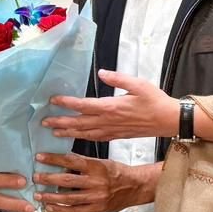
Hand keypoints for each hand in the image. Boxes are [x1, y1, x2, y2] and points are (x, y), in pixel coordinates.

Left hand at [33, 153, 160, 211]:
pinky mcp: (97, 210)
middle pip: (67, 181)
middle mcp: (96, 182)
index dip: (54, 159)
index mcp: (96, 166)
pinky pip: (76, 211)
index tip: (40, 157)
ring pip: (69, 198)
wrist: (135, 187)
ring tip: (39, 195)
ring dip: (51, 197)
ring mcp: (96, 198)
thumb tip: (62, 162)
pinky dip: (61, 210)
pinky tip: (51, 208)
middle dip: (48, 179)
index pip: (71, 161)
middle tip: (35, 178)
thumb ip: (83, 163)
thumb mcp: (102, 162)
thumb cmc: (117, 172)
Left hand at [42, 70, 179, 142]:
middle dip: (60, 122)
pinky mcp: (117, 135)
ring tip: (54, 133)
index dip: (67, 103)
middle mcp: (108, 121)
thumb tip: (101, 73)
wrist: (169, 120)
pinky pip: (96, 138)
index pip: (83, 105)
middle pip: (79, 122)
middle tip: (44, 122)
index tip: (53, 100)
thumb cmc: (155, 100)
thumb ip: (118, 78)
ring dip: (68, 133)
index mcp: (111, 107)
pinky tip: (77, 138)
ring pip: (85, 133)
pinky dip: (83, 138)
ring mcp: (112, 130)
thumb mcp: (139, 84)